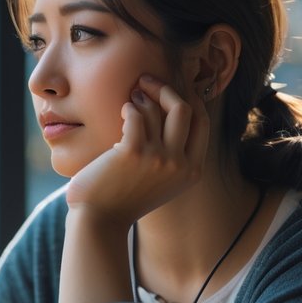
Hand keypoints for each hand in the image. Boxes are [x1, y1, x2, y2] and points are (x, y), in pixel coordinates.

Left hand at [66, 76, 209, 225]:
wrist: (99, 221)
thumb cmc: (124, 198)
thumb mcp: (161, 181)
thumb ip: (173, 155)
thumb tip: (173, 109)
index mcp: (192, 171)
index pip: (202, 122)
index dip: (189, 99)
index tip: (173, 89)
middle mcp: (180, 164)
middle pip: (184, 109)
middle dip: (165, 89)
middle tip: (146, 81)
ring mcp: (158, 158)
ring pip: (157, 110)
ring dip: (141, 97)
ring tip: (131, 98)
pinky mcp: (134, 152)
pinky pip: (136, 115)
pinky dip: (128, 108)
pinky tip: (122, 111)